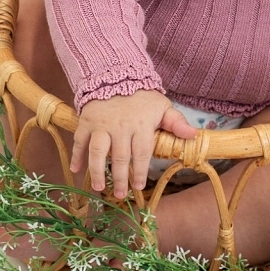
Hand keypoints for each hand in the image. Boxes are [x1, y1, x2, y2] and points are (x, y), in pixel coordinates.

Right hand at [71, 90, 197, 199]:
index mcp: (141, 125)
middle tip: (121, 195)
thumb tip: (193, 135)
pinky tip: (75, 169)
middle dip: (120, 178)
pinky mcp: (86, 121)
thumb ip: (177, 122)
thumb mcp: (163, 107)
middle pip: (120, 157)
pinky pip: (79, 140)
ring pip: (97, 151)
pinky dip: (76, 155)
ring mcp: (101, 124)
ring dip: (97, 170)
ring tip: (99, 187)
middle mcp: (120, 127)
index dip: (140, 171)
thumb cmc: (142, 97)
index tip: (139, 186)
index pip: (141, 153)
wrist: (117, 75)